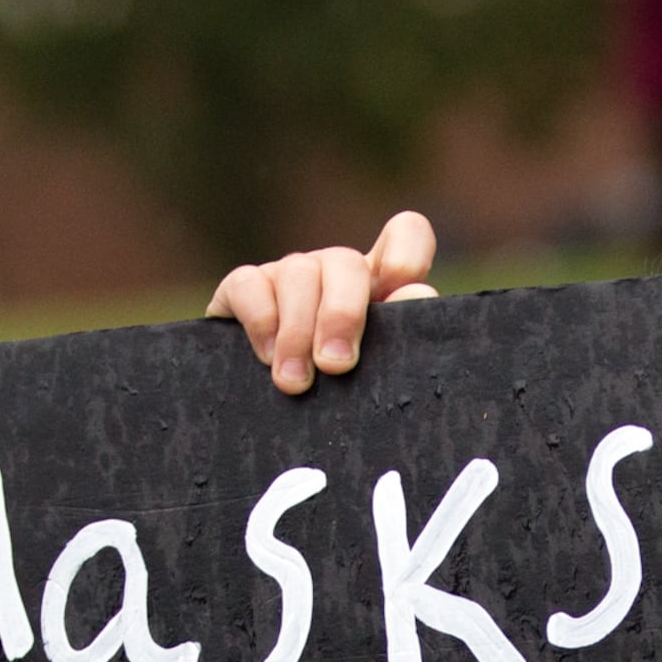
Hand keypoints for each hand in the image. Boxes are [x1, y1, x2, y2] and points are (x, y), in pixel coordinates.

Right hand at [206, 211, 439, 393]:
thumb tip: (417, 293)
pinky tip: (266, 359)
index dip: (407, 252)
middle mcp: (335, 271)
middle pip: (346, 261)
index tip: (400, 291)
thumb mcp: (376, 370)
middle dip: (341, 315)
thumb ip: (400, 333)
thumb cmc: (339, 396)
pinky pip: (249, 283)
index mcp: (379, 285)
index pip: (406, 234)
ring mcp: (288, 275)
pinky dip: (260, 322)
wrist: (271, 426)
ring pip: (297, 273)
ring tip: (296, 382)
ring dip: (297, 332)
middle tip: (337, 366)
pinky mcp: (243, 287)